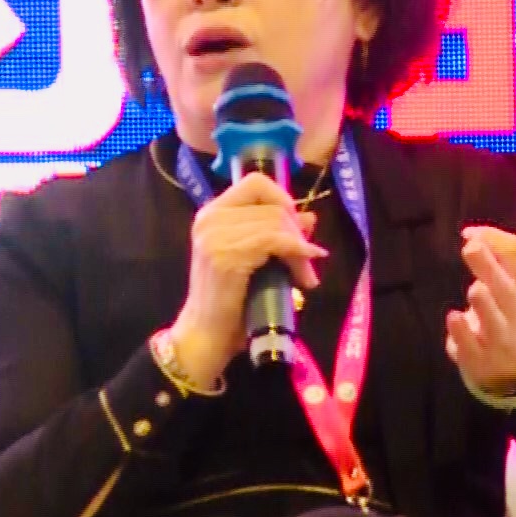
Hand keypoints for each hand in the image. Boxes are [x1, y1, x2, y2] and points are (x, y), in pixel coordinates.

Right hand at [171, 171, 325, 385]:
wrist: (205, 334)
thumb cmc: (230, 300)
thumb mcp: (256, 260)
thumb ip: (276, 234)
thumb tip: (310, 218)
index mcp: (212, 213)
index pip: (255, 182)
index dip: (282, 198)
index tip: (296, 226)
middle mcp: (210, 218)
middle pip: (272, 205)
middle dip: (298, 232)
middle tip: (309, 259)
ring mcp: (215, 235)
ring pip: (276, 222)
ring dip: (300, 249)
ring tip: (305, 276)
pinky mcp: (226, 255)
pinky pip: (274, 241)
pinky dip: (296, 254)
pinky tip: (305, 273)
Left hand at [444, 226, 515, 395]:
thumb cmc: (514, 309)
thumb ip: (502, 256)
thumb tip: (472, 235)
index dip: (497, 242)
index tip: (469, 234)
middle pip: (509, 291)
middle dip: (490, 269)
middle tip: (470, 248)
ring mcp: (502, 339)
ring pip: (495, 323)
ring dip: (485, 305)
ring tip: (475, 289)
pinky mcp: (481, 358)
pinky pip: (471, 347)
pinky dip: (462, 333)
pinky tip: (453, 316)